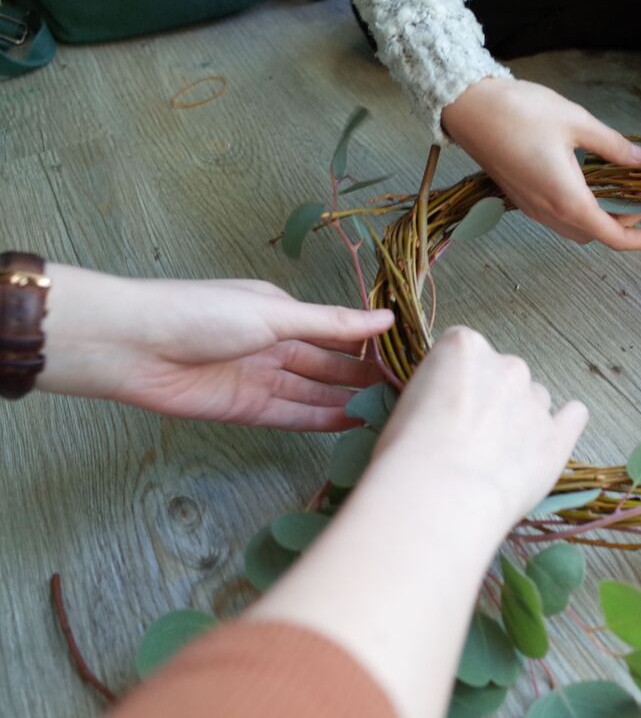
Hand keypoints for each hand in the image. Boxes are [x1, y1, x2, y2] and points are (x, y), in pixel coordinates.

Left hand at [37, 265, 394, 430]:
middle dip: (364, 377)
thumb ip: (332, 323)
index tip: (407, 358)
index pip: (336, 332)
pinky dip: (321, 420)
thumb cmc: (202, 314)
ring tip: (389, 412)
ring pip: (315, 393)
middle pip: (329, 366)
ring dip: (348, 402)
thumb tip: (387, 319)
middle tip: (406, 391)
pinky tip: (352, 424)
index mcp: (282, 313)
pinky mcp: (247, 409)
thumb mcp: (276, 313)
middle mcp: (275, 346)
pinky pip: (292, 415)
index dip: (369, 346)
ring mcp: (262, 379)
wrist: (136, 346)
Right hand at [250, 328, 587, 717]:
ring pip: (534, 398)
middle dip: (491, 399)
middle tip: (467, 437)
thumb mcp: (401, 407)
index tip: (443, 407)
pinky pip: (573, 416)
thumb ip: (432, 393)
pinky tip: (549, 440)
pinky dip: (563, 425)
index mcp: (464, 346)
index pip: (464, 349)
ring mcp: (536, 399)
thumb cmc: (405, 454)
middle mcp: (506, 364)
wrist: (438, 495)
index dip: (454, 381)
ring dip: (520, 418)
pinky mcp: (558, 436)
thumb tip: (437, 407)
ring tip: (497, 456)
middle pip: (503, 373)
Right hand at [442, 77, 640, 250]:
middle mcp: (550, 213)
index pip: (616, 236)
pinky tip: (595, 186)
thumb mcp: (577, 122)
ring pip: (579, 229)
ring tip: (628, 194)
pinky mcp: (523, 200)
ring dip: (606, 219)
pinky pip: (561, 218)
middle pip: (599, 235)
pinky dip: (586, 211)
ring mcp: (534, 210)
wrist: (468, 109)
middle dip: (630, 225)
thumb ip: (614, 147)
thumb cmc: (521, 111)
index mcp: (568, 199)